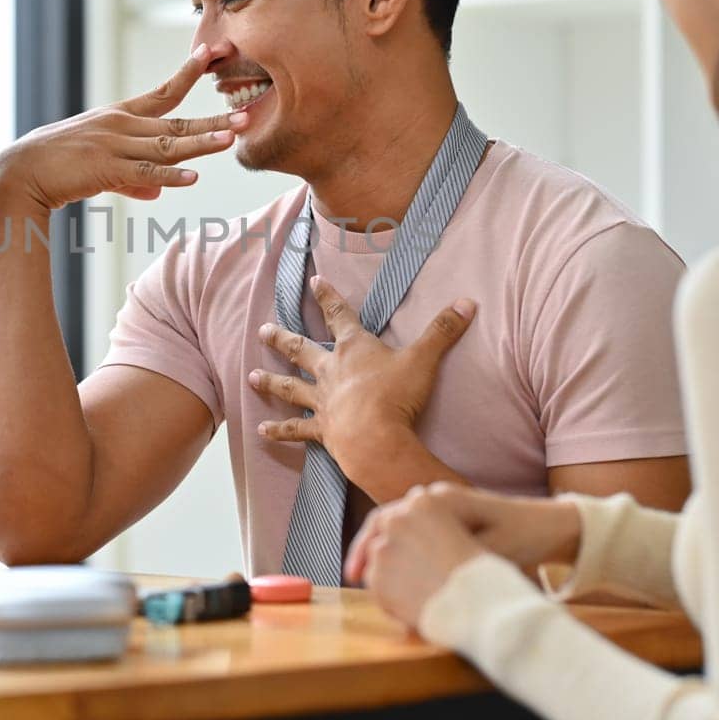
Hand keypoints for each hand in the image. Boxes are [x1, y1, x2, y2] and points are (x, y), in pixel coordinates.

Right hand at [0, 42, 246, 210]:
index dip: (189, 74)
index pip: (163, 92)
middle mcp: (121, 126)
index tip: (212, 54)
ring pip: (166, 146)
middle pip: (176, 122)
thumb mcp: (100, 168)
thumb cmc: (58, 167)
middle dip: (213, 117)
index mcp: (120, 117)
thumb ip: (133, 179)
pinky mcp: (105, 170)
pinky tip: (192, 178)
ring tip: (231, 138)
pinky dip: (169, 177)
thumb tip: (157, 193)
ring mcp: (114, 147)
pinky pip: (143, 174)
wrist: (20, 173)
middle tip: (246, 112)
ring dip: (201, 142)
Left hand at [251, 276, 473, 471]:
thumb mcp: (424, 359)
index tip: (313, 282)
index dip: (327, 297)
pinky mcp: (321, 430)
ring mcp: (322, 401)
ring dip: (270, 382)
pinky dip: (278, 431)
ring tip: (250, 377)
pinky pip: (295, 430)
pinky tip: (261, 431)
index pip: (338, 315)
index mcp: (354, 349)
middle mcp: (331, 371)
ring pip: (290, 388)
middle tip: (262, 330)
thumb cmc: (397, 396)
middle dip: (282, 339)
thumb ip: (443, 331)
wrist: (375, 437)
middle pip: (301, 350)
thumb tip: (468, 302)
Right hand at [345, 482, 582, 625]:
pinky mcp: (448, 517)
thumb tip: (408, 582)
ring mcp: (440, 505)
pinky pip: (413, 530)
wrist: (550, 527)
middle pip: (386, 519)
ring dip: (382, 551)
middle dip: (368, 550)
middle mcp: (436, 497)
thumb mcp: (488, 553)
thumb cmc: (524, 538)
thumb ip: (450, 562)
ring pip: (397, 526)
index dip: (368, 547)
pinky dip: (400, 549)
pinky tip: (395, 572)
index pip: (388, 518)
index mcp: (442, 500)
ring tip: (369, 579)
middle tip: (354, 578)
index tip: (358, 574)